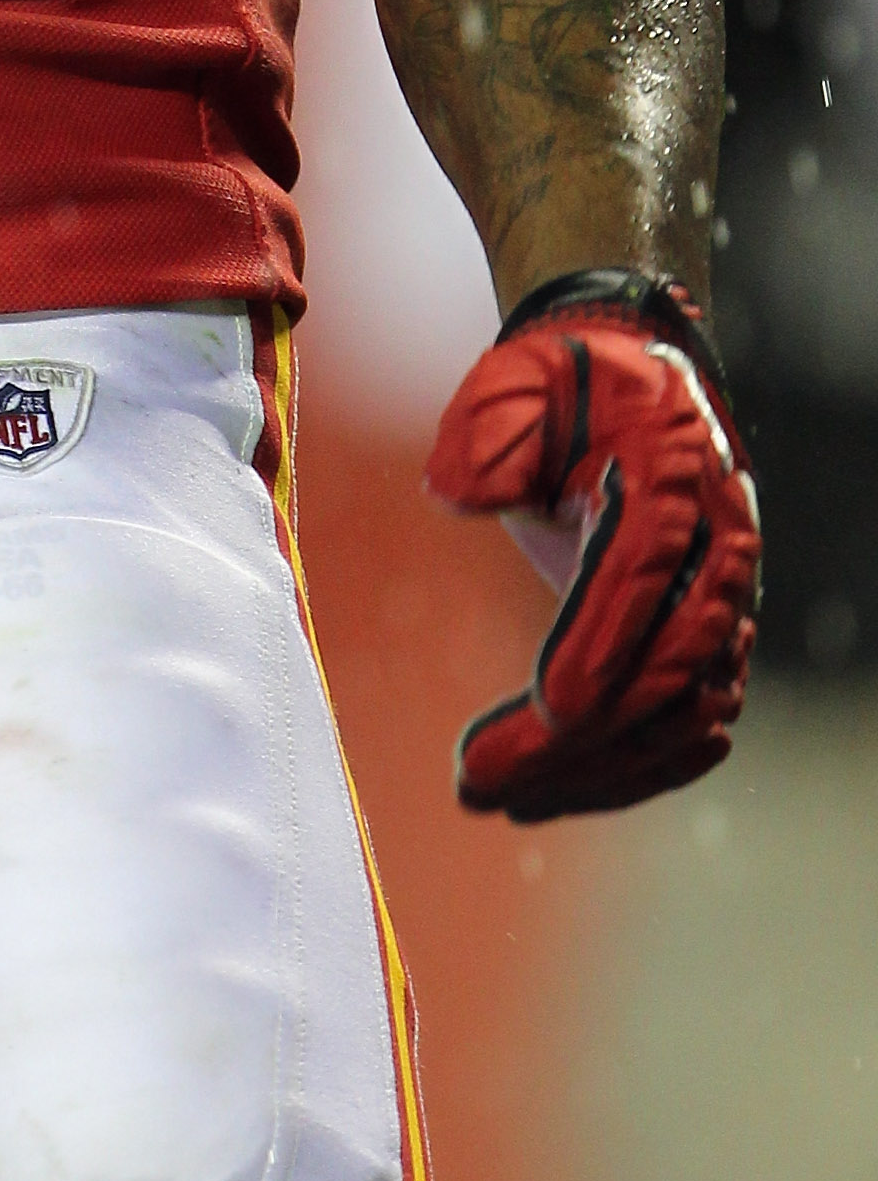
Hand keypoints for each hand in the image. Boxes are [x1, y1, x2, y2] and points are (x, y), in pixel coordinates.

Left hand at [425, 274, 759, 822]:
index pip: (644, 573)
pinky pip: (692, 724)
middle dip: (582, 737)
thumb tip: (454, 493)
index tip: (545, 708)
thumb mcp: (518, 382)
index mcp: (672, 475)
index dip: (601, 644)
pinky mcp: (713, 640)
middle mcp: (718, 548)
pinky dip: (635, 771)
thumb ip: (490, 433)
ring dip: (598, 770)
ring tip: (499, 800)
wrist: (626, 381)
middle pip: (669, 665)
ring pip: (684, 714)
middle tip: (480, 782)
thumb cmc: (559, 385)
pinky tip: (559, 795)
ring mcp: (726, 601)